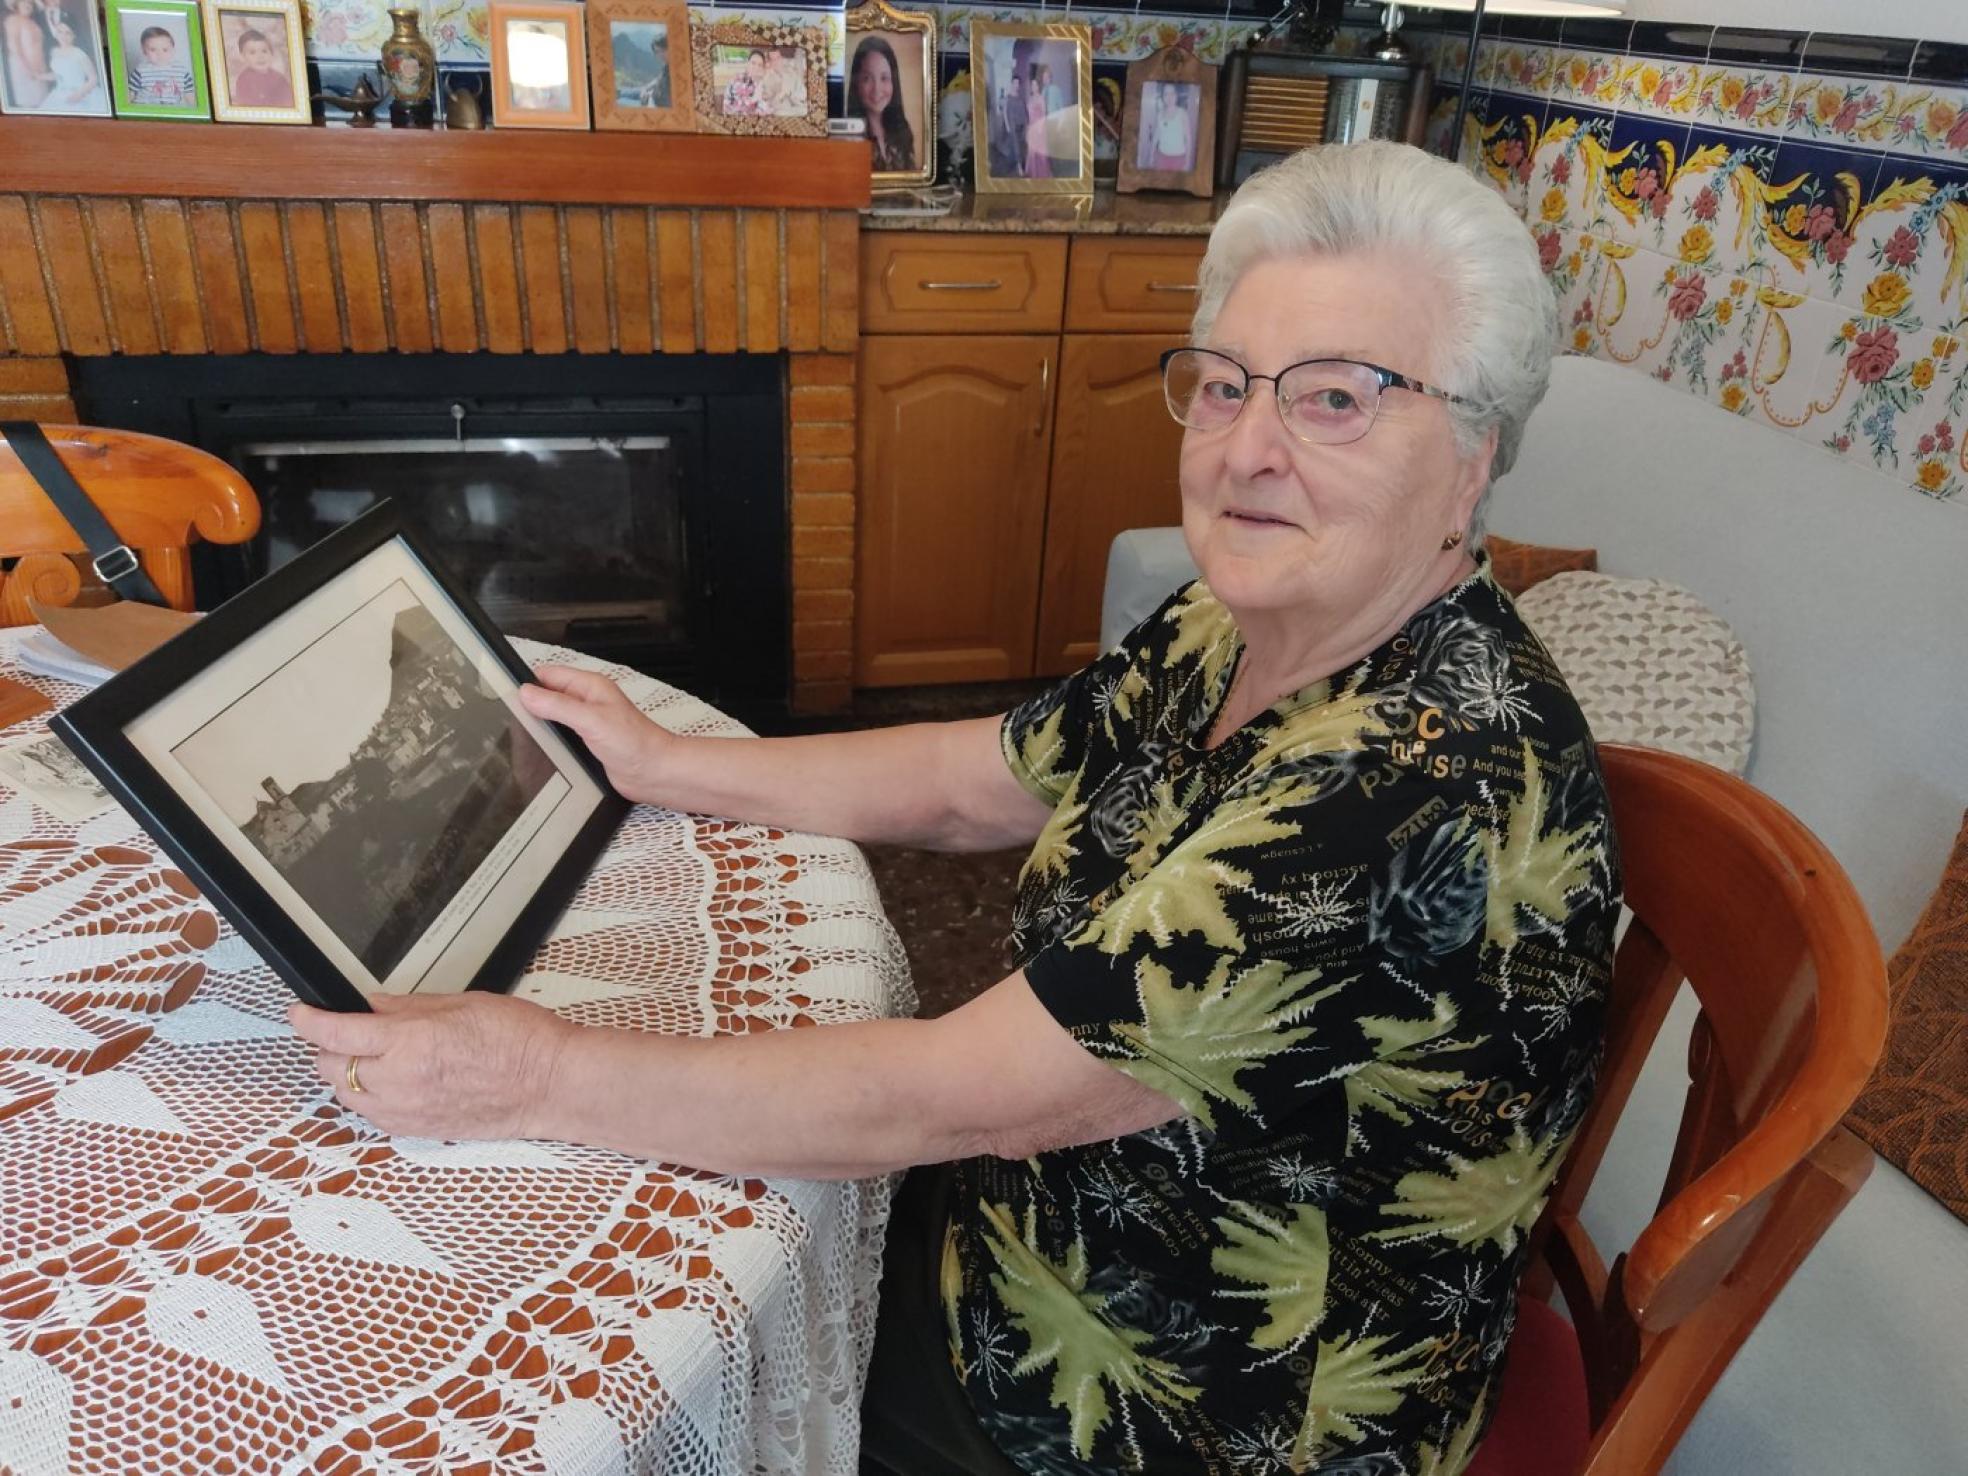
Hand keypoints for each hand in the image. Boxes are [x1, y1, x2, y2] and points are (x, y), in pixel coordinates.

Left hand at [288, 992, 574, 1140]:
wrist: (550, 1084)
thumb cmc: (519, 1040)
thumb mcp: (461, 1004)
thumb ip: (409, 1007)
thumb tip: (373, 1007)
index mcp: (410, 1042)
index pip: (336, 1033)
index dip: (309, 1020)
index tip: (300, 1012)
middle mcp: (399, 1081)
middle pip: (330, 1067)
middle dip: (329, 1046)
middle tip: (345, 1030)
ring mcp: (406, 1111)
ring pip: (345, 1096)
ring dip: (346, 1074)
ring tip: (368, 1057)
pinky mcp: (416, 1131)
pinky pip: (372, 1115)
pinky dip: (368, 1097)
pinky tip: (390, 1081)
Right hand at [518, 664, 674, 804]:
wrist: (655, 773)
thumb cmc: (635, 743)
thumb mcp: (591, 719)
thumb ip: (558, 706)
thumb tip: (527, 693)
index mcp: (590, 687)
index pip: (549, 674)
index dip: (528, 682)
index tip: (505, 694)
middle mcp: (587, 702)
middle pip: (548, 696)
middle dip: (529, 705)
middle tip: (508, 720)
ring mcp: (587, 723)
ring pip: (553, 718)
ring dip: (539, 724)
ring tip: (518, 736)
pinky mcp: (587, 743)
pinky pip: (561, 737)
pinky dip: (548, 741)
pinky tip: (536, 750)